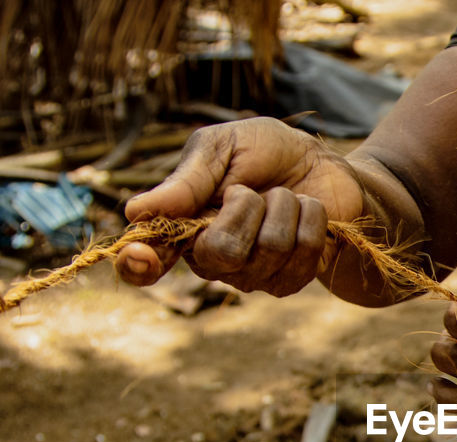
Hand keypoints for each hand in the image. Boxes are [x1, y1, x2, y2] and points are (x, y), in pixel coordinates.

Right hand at [116, 117, 363, 296]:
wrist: (322, 163)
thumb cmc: (263, 153)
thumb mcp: (222, 147)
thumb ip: (186, 179)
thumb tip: (135, 211)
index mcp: (181, 226)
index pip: (145, 263)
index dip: (137, 265)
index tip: (141, 255)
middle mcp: (211, 260)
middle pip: (221, 253)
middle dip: (246, 207)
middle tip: (251, 190)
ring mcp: (251, 276)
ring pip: (271, 248)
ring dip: (284, 205)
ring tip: (282, 195)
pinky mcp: (290, 280)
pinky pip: (304, 251)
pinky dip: (310, 217)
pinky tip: (304, 211)